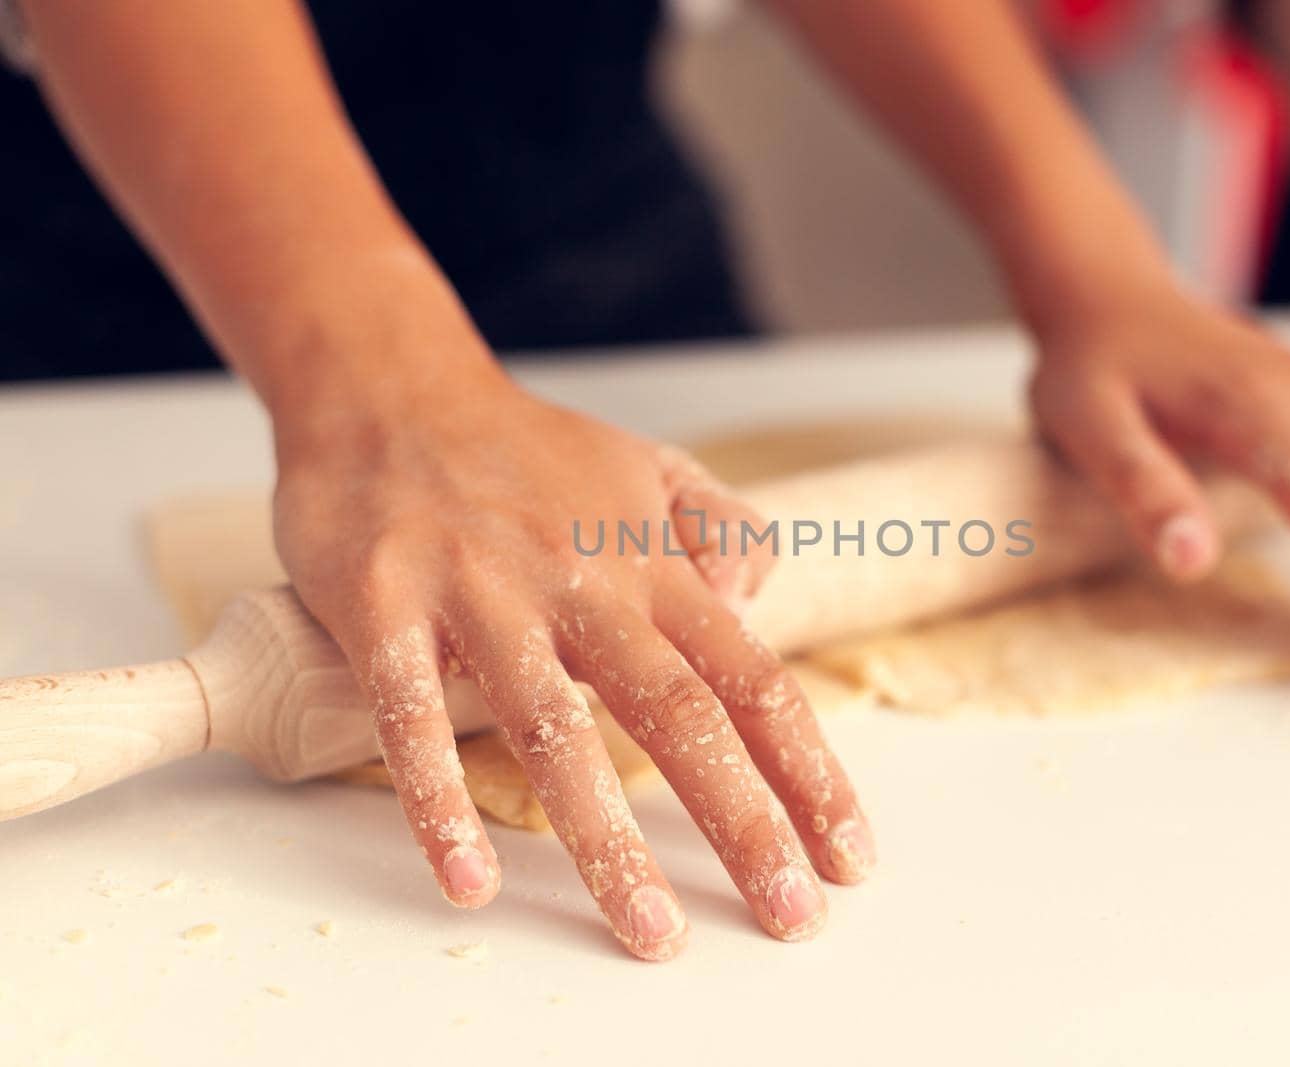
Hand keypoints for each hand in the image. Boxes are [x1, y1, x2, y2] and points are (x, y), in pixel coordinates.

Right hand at [271, 360, 872, 959]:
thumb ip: (723, 532)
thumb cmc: (528, 452)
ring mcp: (484, 595)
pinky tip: (468, 879)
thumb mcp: (652, 469)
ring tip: (649, 932)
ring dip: (606, 840)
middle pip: (680, 716)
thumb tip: (756, 608)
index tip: (850, 855)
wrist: (390, 387)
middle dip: (744, 824)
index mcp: (651, 563)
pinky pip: (412, 714)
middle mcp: (582, 584)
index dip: (809, 771)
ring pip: (555, 730)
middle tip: (791, 916)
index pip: (753, 678)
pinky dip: (438, 800)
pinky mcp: (387, 604)